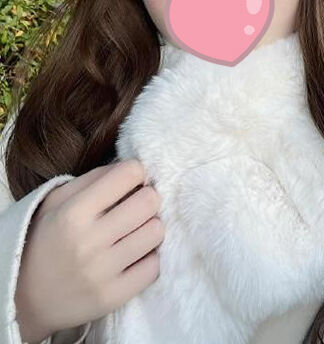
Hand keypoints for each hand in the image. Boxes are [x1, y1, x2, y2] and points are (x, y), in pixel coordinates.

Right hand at [14, 159, 163, 342]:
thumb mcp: (57, 201)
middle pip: (149, 201)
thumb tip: (133, 168)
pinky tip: (134, 255)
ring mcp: (102, 272)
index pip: (129, 173)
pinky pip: (154, 267)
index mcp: (73, 212)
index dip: (135, 173)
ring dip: (150, 227)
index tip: (131, 182)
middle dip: (147, 197)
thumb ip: (94, 178)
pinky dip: (148, 258)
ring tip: (135, 231)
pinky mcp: (114, 297)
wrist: (23, 299)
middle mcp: (89, 241)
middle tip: (137, 205)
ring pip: (156, 232)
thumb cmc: (44, 240)